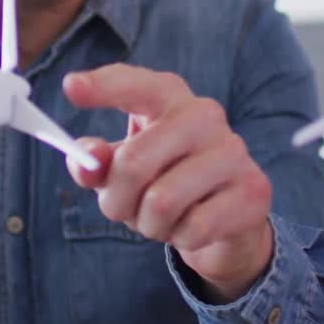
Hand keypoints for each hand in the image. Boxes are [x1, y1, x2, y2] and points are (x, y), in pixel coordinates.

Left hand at [63, 64, 274, 302]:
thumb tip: (84, 161)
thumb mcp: (124, 170)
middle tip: (123, 208)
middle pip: (133, 163)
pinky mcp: (253, 190)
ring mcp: (233, 151)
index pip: (136, 85)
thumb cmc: (167, 181)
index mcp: (170, 97)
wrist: (229, 215)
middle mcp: (205, 115)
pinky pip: (193, 228)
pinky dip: (180, 238)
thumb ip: (97, 163)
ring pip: (161, 202)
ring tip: (161, 218)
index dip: (103, 86)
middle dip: (116, 201)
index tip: (70, 87)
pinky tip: (192, 226)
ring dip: (149, 224)